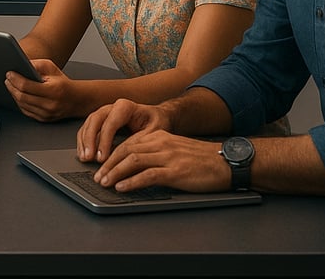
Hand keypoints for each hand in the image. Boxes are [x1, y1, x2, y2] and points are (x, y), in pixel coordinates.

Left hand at [5, 59, 75, 121]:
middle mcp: (50, 104)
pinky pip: (26, 111)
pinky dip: (19, 102)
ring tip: (10, 85)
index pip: (27, 86)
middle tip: (7, 79)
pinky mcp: (44, 119)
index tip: (9, 73)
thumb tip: (21, 64)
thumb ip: (36, 64)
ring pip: (22, 105)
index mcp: (53, 90)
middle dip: (11, 87)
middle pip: (22, 97)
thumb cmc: (63, 82)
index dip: (15, 79)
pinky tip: (16, 95)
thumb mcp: (51, 68)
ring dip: (13, 94)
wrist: (77, 100)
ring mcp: (46, 114)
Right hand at [76, 98, 169, 163]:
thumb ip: (137, 142)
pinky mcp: (101, 121)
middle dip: (89, 140)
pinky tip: (83, 153)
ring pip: (88, 124)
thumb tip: (121, 156)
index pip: (110, 123)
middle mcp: (112, 107)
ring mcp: (105, 113)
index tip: (102, 158)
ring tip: (84, 158)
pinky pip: (87, 129)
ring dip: (84, 141)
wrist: (157, 117)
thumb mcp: (153, 133)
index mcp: (125, 107)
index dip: (104, 141)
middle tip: (88, 157)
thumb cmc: (157, 123)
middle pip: (95, 120)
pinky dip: (83, 141)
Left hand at [92, 129, 229, 193]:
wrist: (227, 162)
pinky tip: (122, 187)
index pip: (128, 143)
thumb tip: (135, 166)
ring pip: (132, 161)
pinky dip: (131, 182)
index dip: (111, 155)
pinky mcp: (175, 171)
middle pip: (125, 151)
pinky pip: (148, 175)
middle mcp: (161, 143)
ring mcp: (168, 157)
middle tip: (97, 176)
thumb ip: (157, 153)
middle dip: (108, 164)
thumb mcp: (176, 149)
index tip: (101, 165)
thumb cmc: (202, 160)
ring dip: (114, 172)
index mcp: (159, 136)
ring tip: (104, 182)